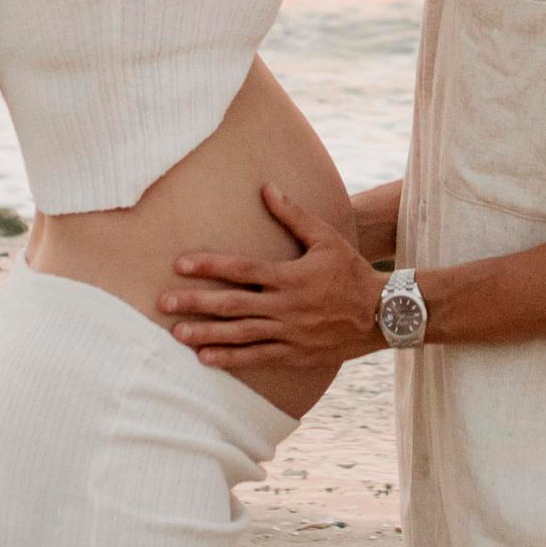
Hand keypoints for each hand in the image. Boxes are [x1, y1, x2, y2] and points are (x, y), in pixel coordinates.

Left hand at [162, 183, 388, 367]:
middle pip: (231, 305)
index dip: (209, 266)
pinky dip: (230, 359)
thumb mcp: (325, 237)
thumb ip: (293, 215)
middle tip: (163, 303)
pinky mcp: (294, 354)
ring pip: (239, 335)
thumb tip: (266, 188)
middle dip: (195, 303)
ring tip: (177, 334)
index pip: (241, 269)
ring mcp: (288, 333)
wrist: (382, 314)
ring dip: (206, 335)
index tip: (180, 264)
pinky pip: (256, 358)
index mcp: (290, 276)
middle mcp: (285, 307)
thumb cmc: (350, 271)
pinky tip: (205, 359)